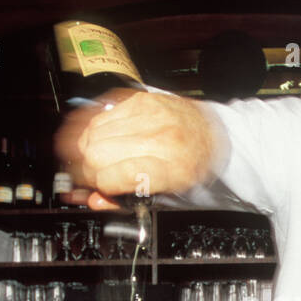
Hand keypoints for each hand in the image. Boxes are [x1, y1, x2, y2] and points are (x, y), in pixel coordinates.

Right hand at [53, 89, 223, 209]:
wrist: (215, 134)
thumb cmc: (193, 166)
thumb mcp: (169, 196)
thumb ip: (127, 200)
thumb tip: (94, 200)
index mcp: (170, 170)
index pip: (112, 177)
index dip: (95, 186)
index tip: (93, 190)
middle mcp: (159, 138)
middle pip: (96, 153)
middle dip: (85, 169)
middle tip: (90, 176)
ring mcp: (149, 114)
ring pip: (92, 131)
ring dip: (85, 147)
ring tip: (93, 158)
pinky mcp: (140, 99)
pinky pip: (100, 111)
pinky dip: (91, 126)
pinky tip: (94, 136)